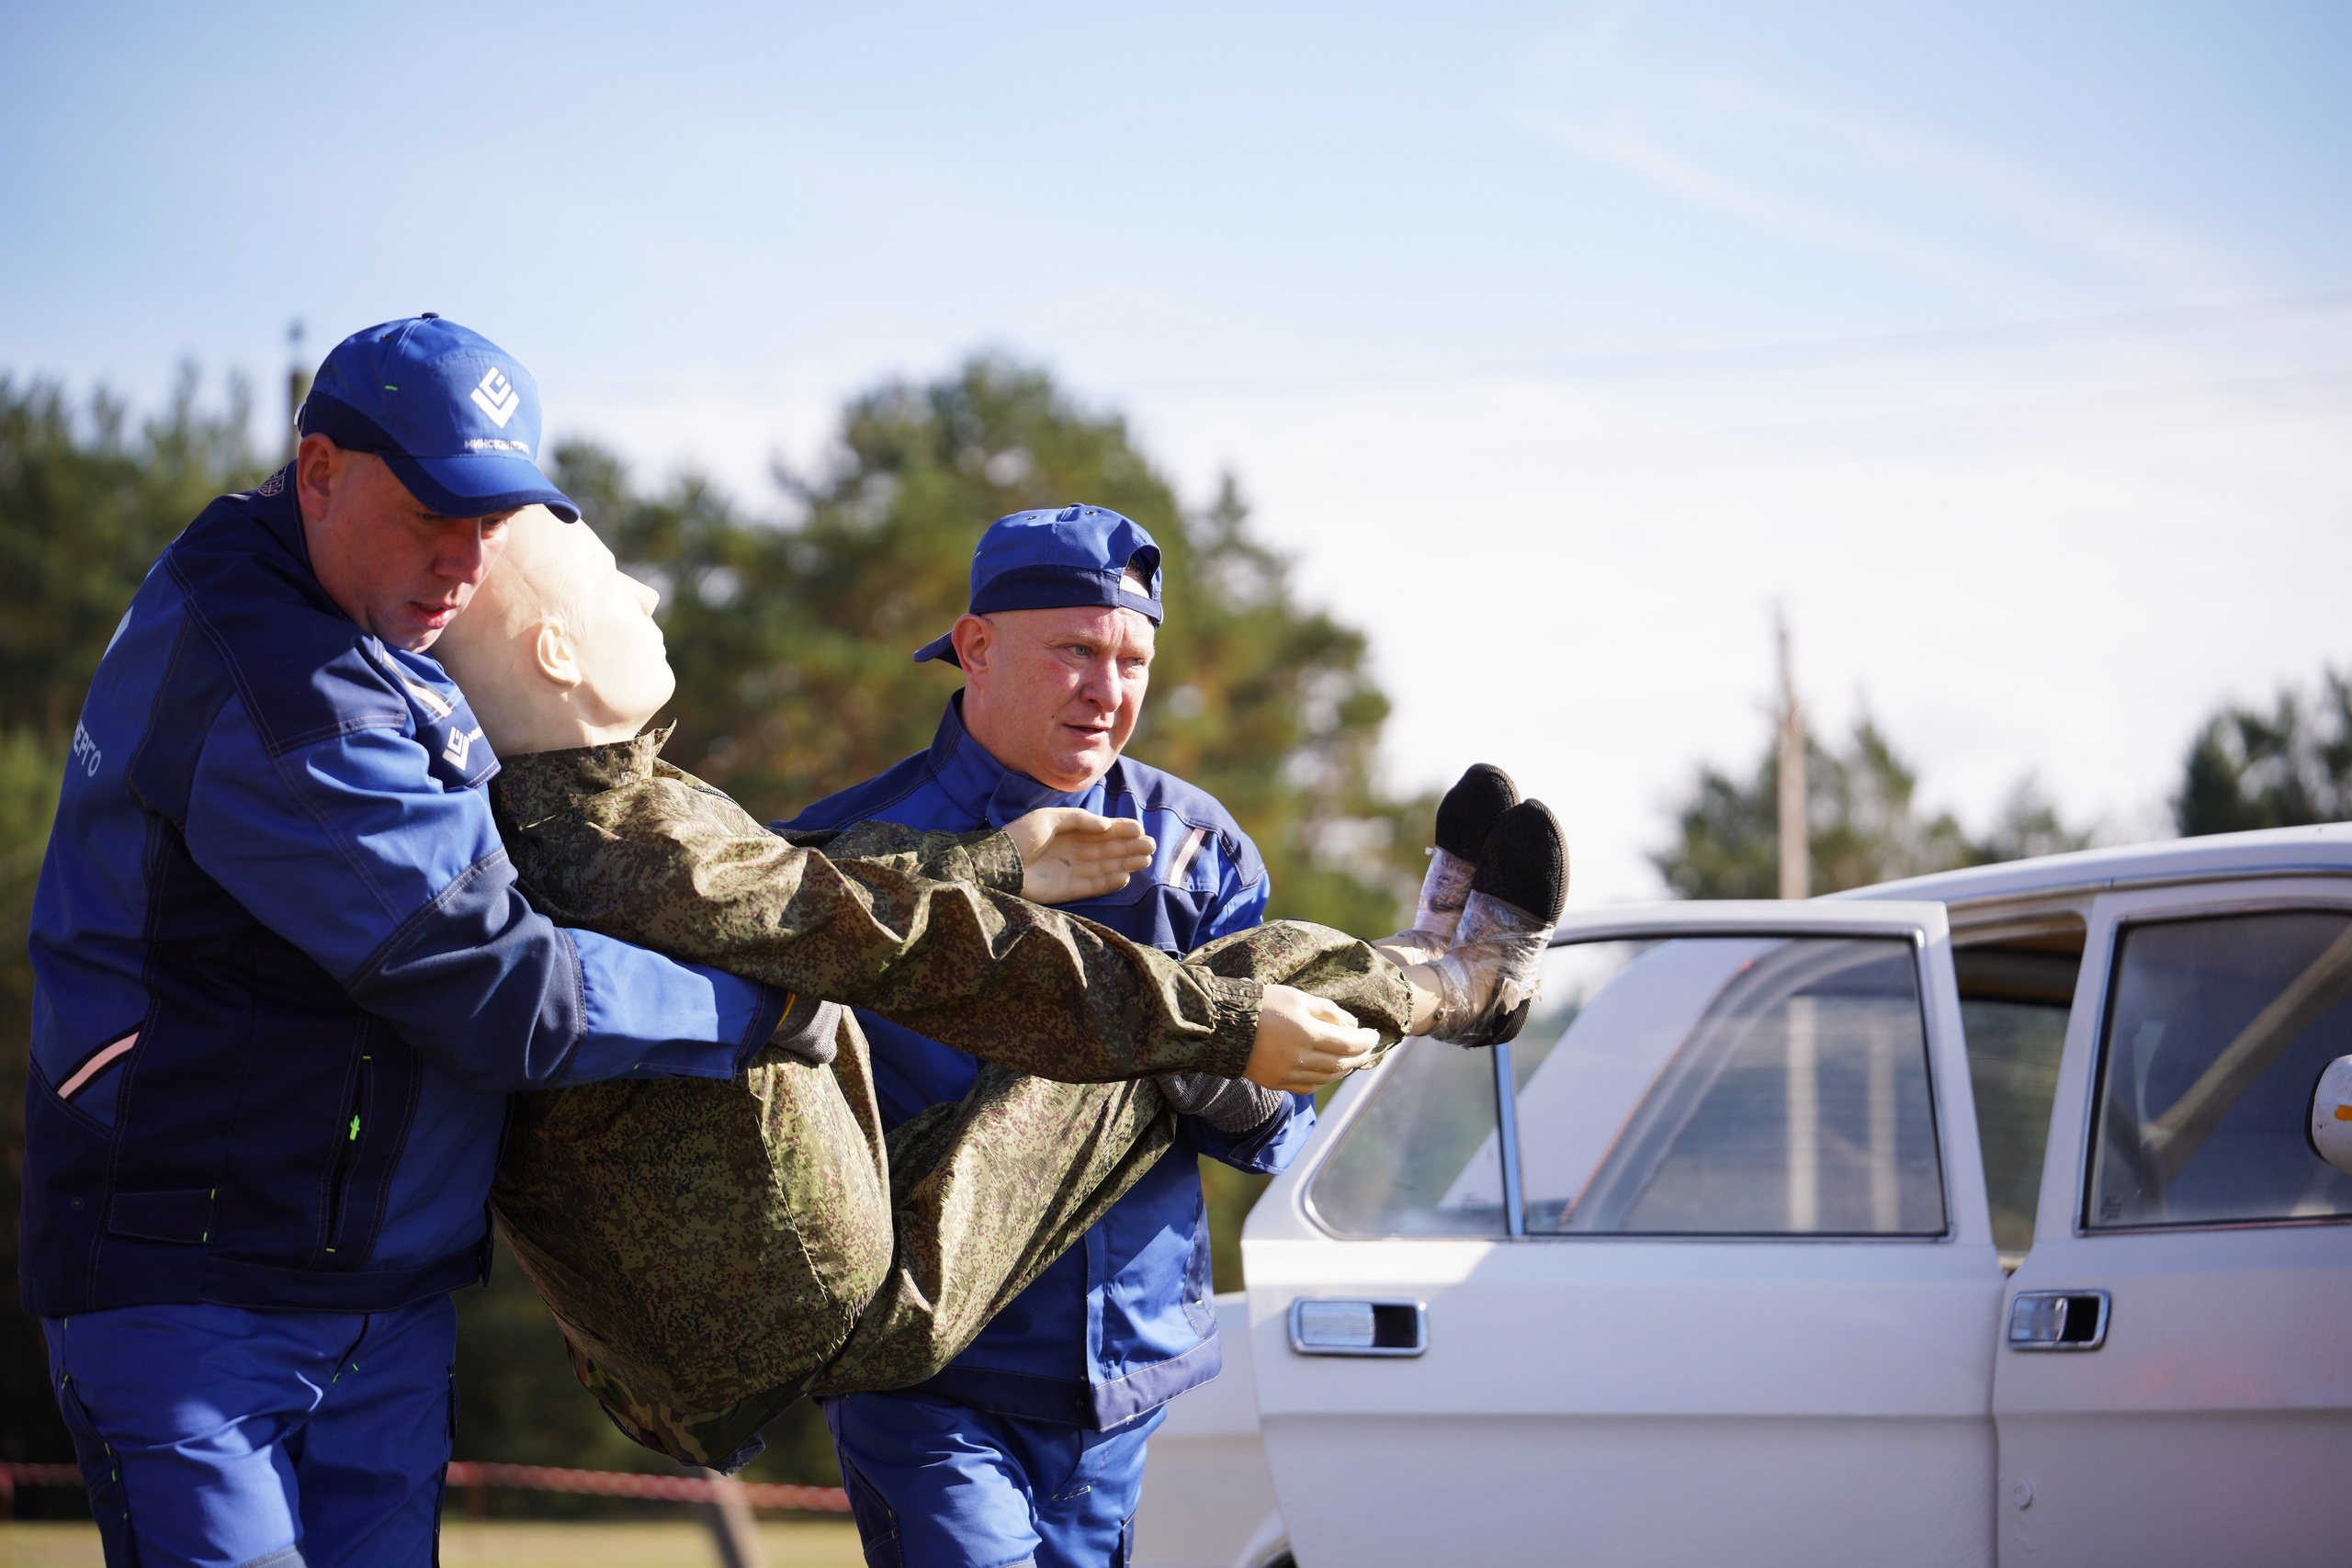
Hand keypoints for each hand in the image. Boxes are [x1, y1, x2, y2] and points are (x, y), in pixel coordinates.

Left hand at [1006, 808, 1154, 903]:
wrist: (998, 865)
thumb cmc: (1020, 836)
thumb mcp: (1048, 818)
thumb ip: (1079, 820)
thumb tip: (1106, 825)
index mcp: (1070, 831)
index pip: (1102, 830)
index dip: (1121, 829)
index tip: (1139, 829)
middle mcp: (1074, 851)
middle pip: (1108, 849)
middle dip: (1130, 847)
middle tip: (1151, 847)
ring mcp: (1072, 871)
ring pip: (1105, 867)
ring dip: (1125, 863)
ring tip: (1145, 860)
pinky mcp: (1068, 890)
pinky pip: (1094, 886)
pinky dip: (1109, 882)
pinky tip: (1125, 877)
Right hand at [1243, 985, 1379, 1091]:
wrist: (1223, 1024)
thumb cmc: (1262, 1004)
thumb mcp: (1297, 998)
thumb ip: (1327, 1011)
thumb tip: (1353, 1025)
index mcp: (1306, 1033)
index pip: (1348, 1043)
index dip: (1366, 1041)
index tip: (1375, 1035)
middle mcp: (1299, 1057)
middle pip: (1341, 1064)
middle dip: (1359, 1057)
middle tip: (1368, 1049)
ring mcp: (1287, 1073)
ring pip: (1326, 1078)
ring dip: (1344, 1070)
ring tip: (1352, 1061)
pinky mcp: (1275, 1082)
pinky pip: (1307, 1087)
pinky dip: (1324, 1081)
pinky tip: (1329, 1072)